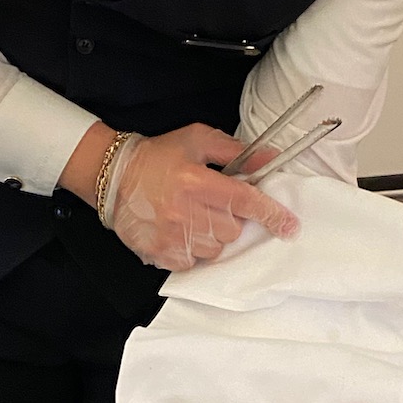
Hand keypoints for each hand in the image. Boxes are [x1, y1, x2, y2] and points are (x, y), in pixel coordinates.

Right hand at [105, 124, 298, 270]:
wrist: (112, 177)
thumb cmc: (157, 156)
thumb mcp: (196, 140)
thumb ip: (235, 151)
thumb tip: (270, 158)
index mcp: (196, 181)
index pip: (245, 202)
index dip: (271, 215)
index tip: (290, 227)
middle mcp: (186, 212)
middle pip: (232, 230)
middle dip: (229, 219)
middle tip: (210, 204)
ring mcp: (172, 236)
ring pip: (215, 248)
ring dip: (211, 235)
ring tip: (192, 217)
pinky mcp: (160, 253)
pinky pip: (193, 261)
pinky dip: (192, 250)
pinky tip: (179, 231)